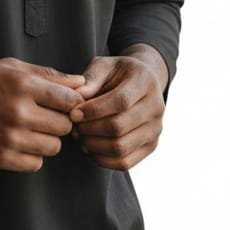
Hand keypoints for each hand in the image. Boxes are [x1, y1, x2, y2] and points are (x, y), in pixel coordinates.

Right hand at [0, 57, 84, 172]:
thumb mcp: (10, 67)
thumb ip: (47, 74)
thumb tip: (80, 83)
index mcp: (23, 86)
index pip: (71, 101)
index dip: (72, 103)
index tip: (63, 104)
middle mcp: (18, 112)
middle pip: (65, 126)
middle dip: (60, 122)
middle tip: (45, 117)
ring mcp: (9, 138)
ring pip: (54, 148)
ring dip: (47, 139)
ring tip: (31, 130)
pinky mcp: (0, 158)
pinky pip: (36, 164)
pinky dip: (32, 156)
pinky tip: (20, 143)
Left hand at [70, 46, 167, 170]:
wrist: (139, 84)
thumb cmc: (116, 74)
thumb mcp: (102, 66)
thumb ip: (90, 79)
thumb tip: (76, 97)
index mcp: (145, 81)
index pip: (121, 101)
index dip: (94, 110)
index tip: (73, 113)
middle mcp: (156, 106)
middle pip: (119, 126)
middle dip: (89, 129)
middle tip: (73, 126)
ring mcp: (156, 128)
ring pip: (120, 147)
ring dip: (93, 145)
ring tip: (79, 136)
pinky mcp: (151, 146)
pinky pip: (124, 162)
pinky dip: (101, 159)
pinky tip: (89, 147)